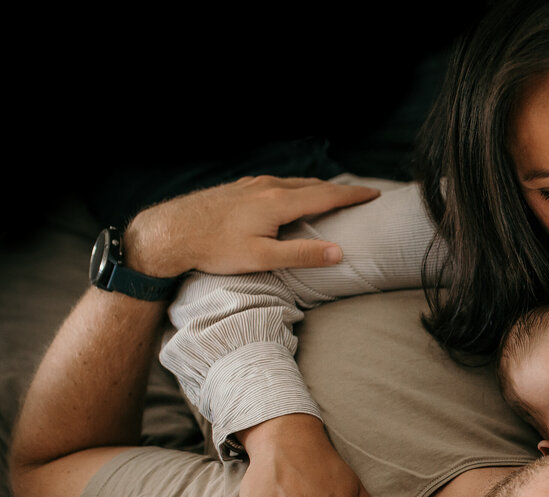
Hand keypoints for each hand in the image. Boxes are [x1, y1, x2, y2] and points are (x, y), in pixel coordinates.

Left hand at [122, 176, 380, 277]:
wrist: (170, 232)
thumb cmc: (215, 249)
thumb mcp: (262, 258)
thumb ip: (302, 254)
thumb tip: (339, 252)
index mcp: (279, 202)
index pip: (327, 194)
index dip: (354, 194)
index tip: (375, 193)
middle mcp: (268, 186)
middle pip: (314, 184)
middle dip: (340, 189)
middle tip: (361, 194)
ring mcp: (252, 184)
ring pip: (295, 182)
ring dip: (318, 187)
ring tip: (333, 194)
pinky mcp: (239, 187)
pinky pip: (278, 183)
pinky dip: (297, 188)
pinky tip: (293, 196)